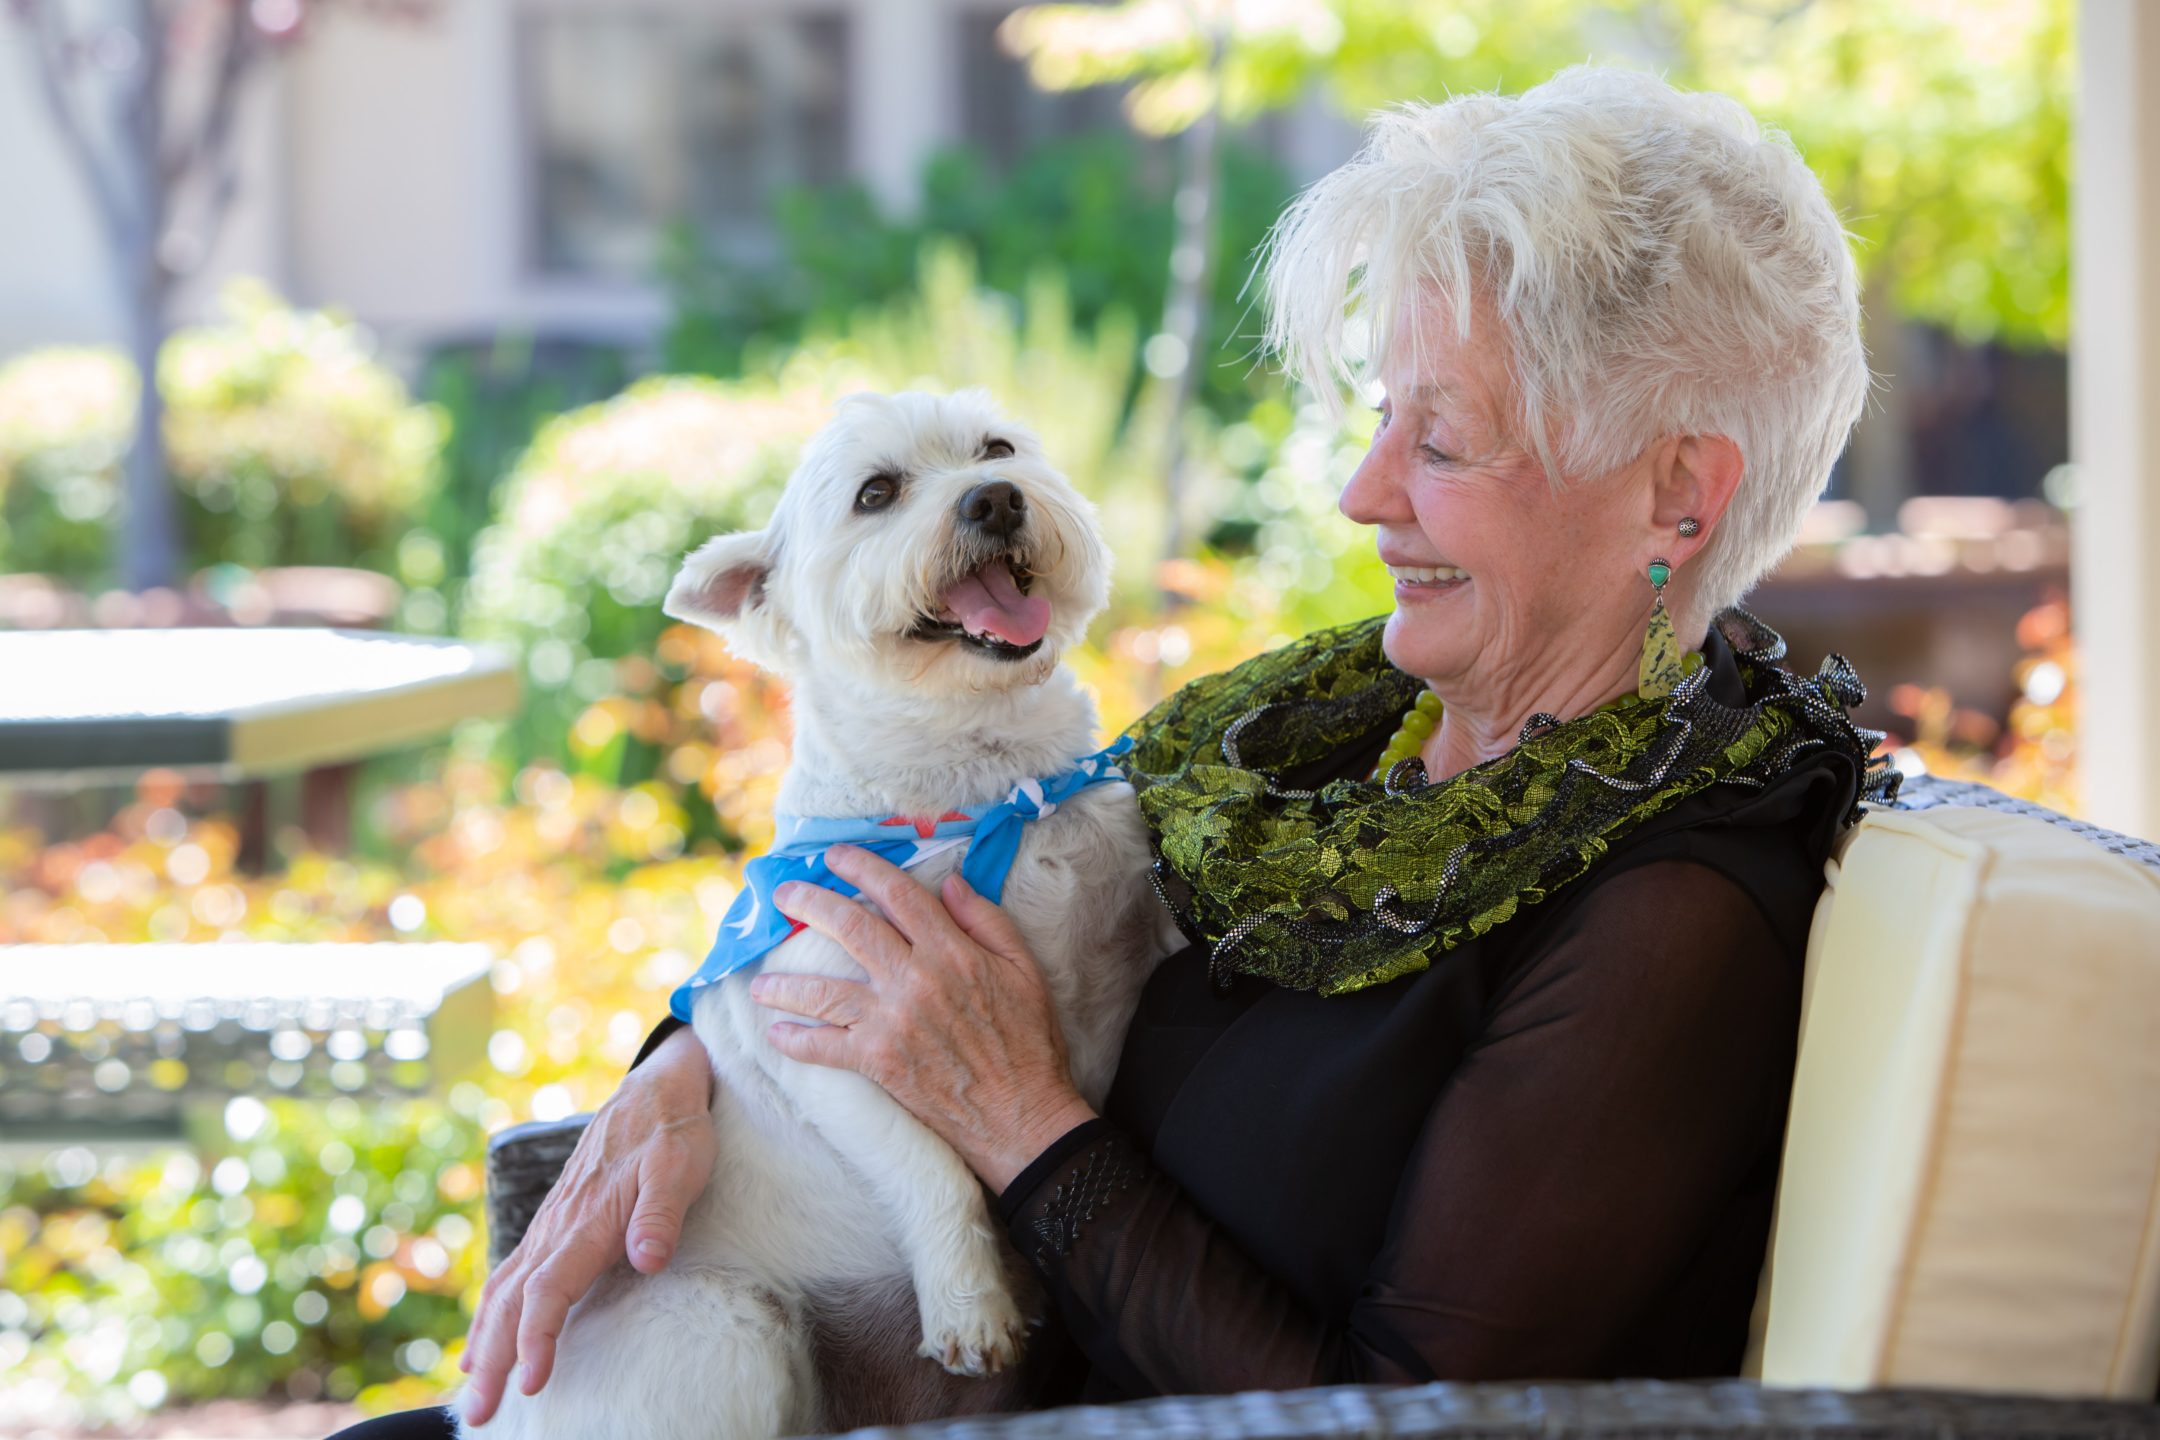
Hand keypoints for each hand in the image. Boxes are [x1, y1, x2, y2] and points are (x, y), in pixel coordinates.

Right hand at [457, 1024, 714, 1425]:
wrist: (656, 1089)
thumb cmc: (674, 1131)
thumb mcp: (681, 1165)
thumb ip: (661, 1213)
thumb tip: (647, 1259)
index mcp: (587, 1219)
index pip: (550, 1289)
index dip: (536, 1337)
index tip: (529, 1382)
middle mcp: (559, 1225)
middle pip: (512, 1301)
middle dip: (493, 1358)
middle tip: (478, 1414)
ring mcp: (551, 1224)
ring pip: (503, 1290)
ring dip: (484, 1342)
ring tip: (471, 1392)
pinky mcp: (555, 1224)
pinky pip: (510, 1276)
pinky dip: (490, 1314)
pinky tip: (481, 1344)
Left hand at [750, 844, 1096, 1191]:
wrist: (1021, 1114)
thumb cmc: (1028, 1040)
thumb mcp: (1023, 969)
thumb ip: (986, 920)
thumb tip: (950, 882)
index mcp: (951, 952)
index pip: (898, 895)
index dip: (863, 868)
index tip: (835, 856)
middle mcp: (915, 980)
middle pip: (851, 928)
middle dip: (811, 904)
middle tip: (783, 895)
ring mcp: (892, 1022)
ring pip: (824, 990)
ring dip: (785, 982)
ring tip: (758, 981)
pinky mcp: (879, 1062)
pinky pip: (824, 1049)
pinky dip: (796, 1041)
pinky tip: (777, 1034)